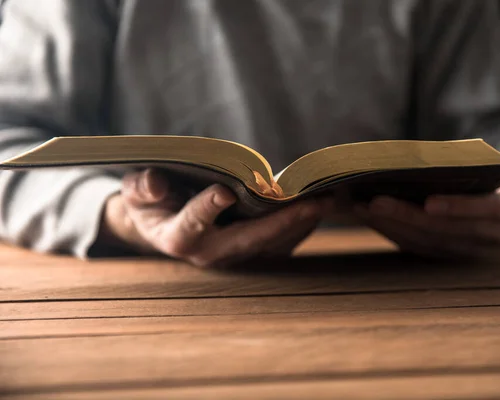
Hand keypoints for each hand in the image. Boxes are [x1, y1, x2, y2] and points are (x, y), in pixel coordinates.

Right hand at [99, 169, 328, 266]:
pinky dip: (301, 226)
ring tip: (327, 199)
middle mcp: (210, 253)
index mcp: (178, 238)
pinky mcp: (251, 253)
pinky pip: (281, 243)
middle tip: (313, 200)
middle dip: (282, 221)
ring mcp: (234, 256)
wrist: (165, 224)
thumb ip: (143, 188)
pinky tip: (319, 206)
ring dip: (300, 223)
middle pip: (249, 239)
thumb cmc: (151, 203)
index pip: (192, 223)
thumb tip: (156, 184)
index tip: (224, 190)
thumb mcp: (137, 194)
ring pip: (272, 243)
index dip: (207, 208)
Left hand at [355, 178, 499, 257]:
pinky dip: (393, 232)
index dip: (459, 207)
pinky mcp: (450, 256)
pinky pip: (419, 247)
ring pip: (428, 242)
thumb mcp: (483, 164)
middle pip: (447, 231)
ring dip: (392, 225)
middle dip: (408, 216)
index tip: (429, 202)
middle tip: (375, 202)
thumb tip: (407, 161)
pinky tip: (371, 218)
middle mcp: (495, 235)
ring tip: (364, 208)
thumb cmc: (485, 171)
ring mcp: (472, 250)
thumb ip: (458, 166)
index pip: (489, 209)